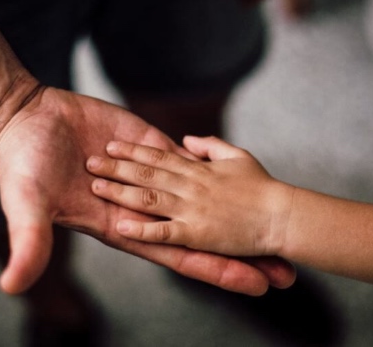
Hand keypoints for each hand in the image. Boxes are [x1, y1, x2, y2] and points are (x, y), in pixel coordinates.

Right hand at [0, 88, 295, 294]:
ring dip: (237, 212)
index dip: (218, 271)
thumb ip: (28, 244)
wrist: (25, 121)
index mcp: (123, 228)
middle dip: (240, 254)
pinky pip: (189, 160)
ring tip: (275, 225)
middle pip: (203, 235)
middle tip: (285, 272)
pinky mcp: (149, 145)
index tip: (256, 285)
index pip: (181, 256)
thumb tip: (13, 287)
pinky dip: (214, 167)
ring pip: (203, 198)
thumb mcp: (26, 207)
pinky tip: (244, 177)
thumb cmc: (23, 168)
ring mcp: (150, 176)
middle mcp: (143, 208)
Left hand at [86, 136, 295, 256]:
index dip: (133, 150)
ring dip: (120, 191)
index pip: (159, 156)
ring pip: (148, 198)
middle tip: (89, 161)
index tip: (112, 145)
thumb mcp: (238, 157)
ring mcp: (192, 210)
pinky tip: (121, 226)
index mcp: (199, 169)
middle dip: (116, 167)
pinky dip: (142, 229)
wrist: (283, 216)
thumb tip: (187, 140)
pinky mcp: (196, 234)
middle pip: (146, 173)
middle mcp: (191, 187)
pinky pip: (164, 232)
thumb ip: (211, 146)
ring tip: (95, 186)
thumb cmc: (264, 187)